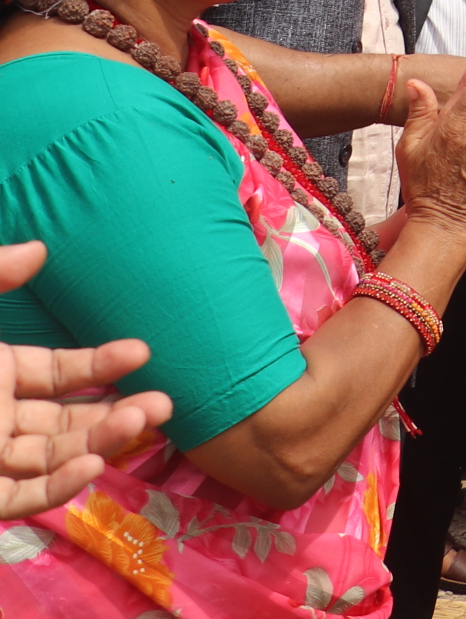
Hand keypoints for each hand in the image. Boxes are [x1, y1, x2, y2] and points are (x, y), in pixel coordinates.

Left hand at [1, 241, 173, 515]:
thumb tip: (40, 250)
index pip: (56, 373)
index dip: (99, 364)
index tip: (142, 351)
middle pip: (64, 421)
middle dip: (116, 411)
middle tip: (163, 401)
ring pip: (53, 458)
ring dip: (102, 443)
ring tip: (144, 420)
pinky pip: (22, 497)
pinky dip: (60, 486)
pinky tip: (93, 463)